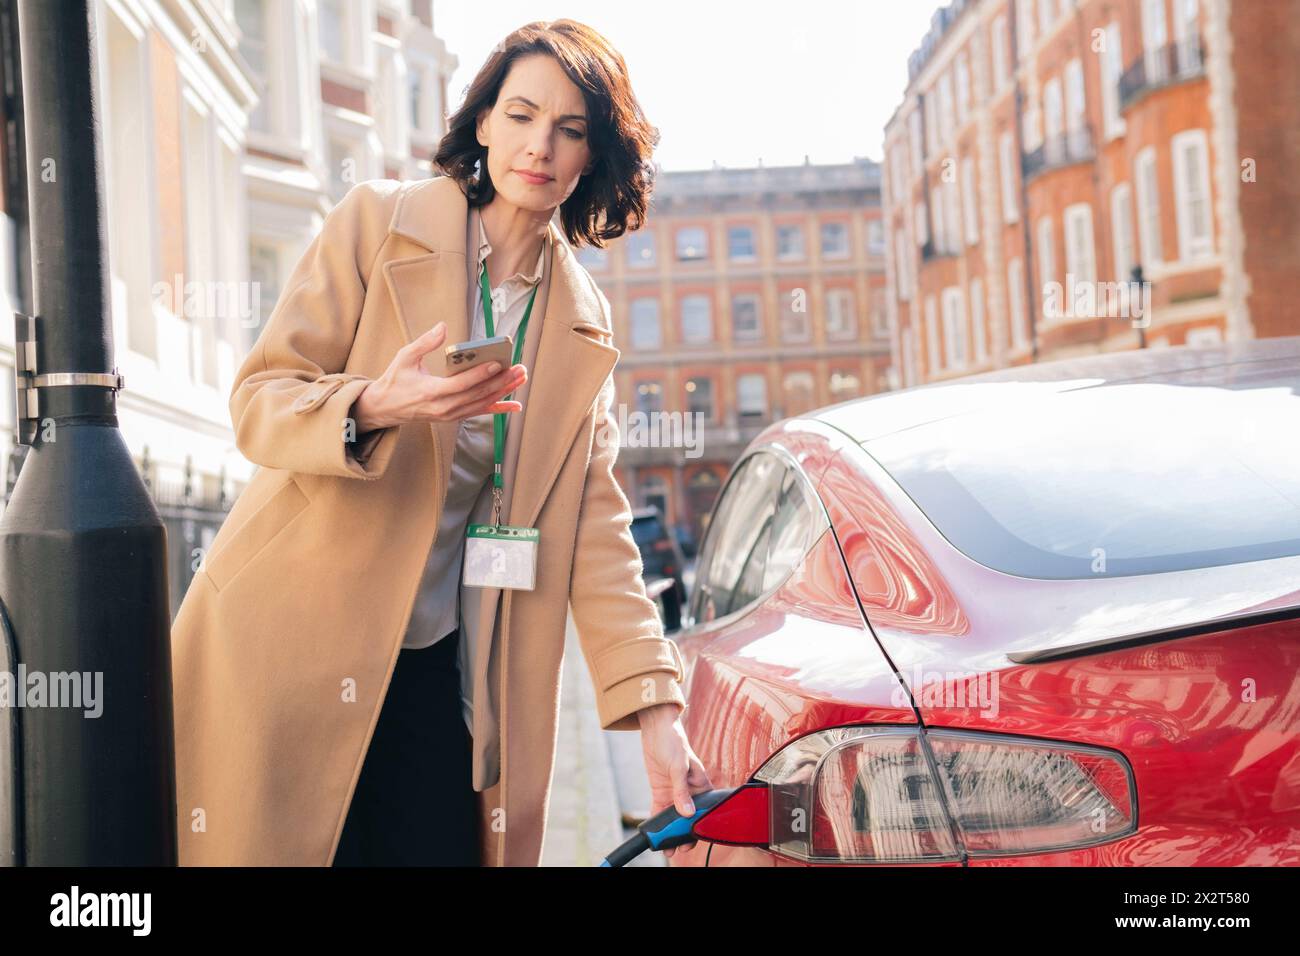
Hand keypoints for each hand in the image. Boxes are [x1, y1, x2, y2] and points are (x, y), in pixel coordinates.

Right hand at [351, 322, 526, 430]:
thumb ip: (425, 342)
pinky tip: (516, 405)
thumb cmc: (395, 380)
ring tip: (521, 378)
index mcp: (430, 391)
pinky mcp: (454, 417)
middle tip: (519, 368)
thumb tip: (443, 326)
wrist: (385, 408)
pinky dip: (499, 408)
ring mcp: (450, 415)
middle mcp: (443, 407)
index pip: (460, 384)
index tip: (497, 363)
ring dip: (504, 391)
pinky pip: (480, 412)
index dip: (480, 374)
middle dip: (501, 381)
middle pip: (478, 394)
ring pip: (482, 403)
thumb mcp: (404, 357)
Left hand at [638, 703, 712, 860]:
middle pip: (688, 817)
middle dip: (683, 833)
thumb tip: (687, 813)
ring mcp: (674, 791)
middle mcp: (689, 791)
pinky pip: (659, 809)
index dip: (699, 826)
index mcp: (701, 784)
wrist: (656, 727)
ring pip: (673, 817)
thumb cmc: (674, 741)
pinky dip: (657, 820)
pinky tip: (654, 832)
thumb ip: (682, 790)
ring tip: (666, 846)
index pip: (703, 810)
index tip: (693, 840)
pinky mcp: (661, 790)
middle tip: (677, 848)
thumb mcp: (679, 766)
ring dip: (670, 831)